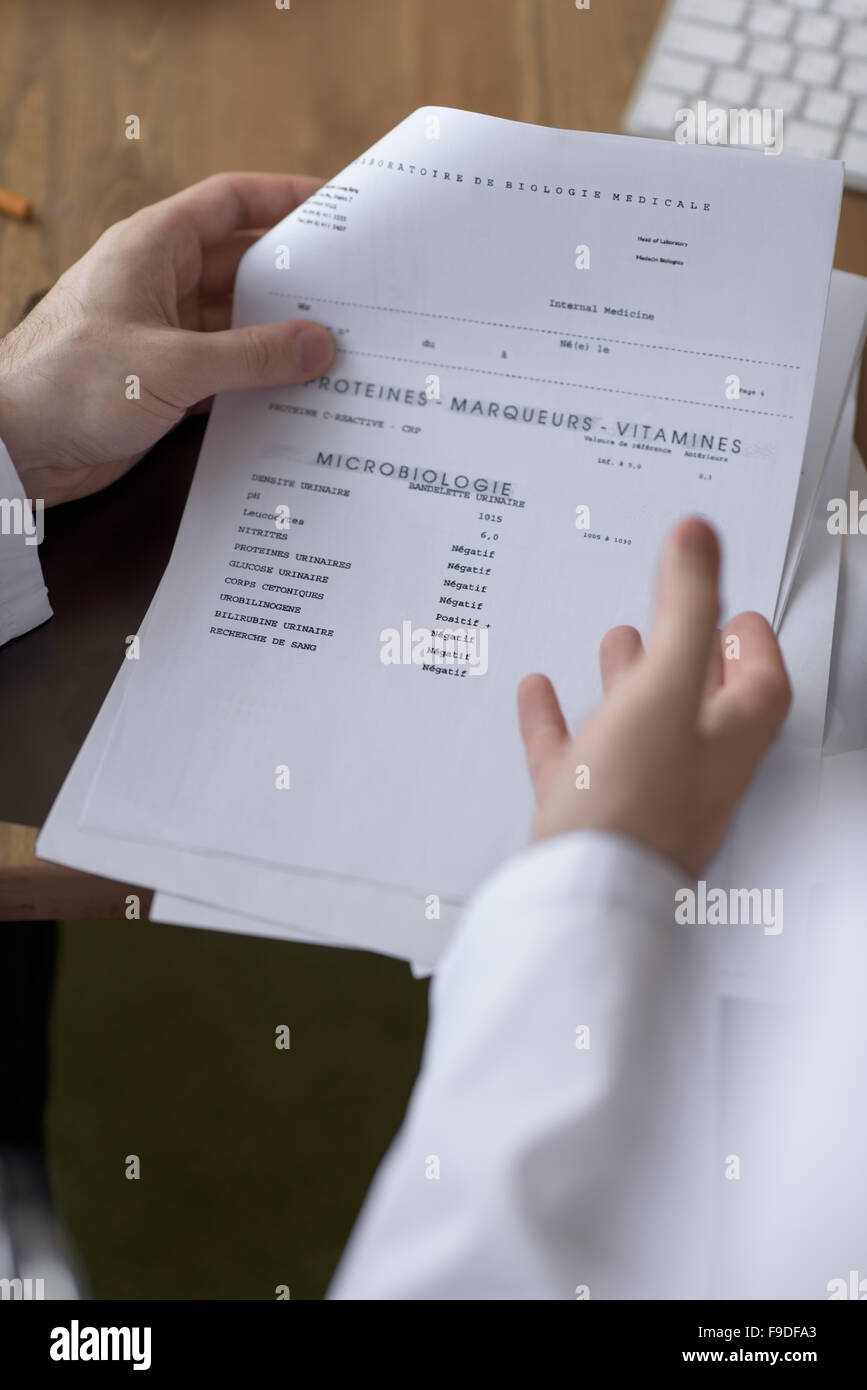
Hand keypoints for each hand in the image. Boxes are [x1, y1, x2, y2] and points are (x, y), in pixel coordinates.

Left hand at [0, 172, 335, 506]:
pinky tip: (298, 391)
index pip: (228, 202)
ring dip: (280, 337)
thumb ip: (253, 355)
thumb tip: (319, 345)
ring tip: (339, 347)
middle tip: (355, 290)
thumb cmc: (70, 384)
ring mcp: (161, 333)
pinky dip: (258, 379)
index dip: (282, 197)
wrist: (15, 446)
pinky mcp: (162, 380)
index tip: (335, 204)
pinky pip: (225, 370)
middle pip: (242, 265)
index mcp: (153, 248)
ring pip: (236, 323)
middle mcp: (159, 283)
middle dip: (295, 279)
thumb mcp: (174, 364)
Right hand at [518, 519, 790, 875]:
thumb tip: (699, 535)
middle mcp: (692, 769)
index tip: (736, 607)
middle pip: (702, 702)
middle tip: (680, 616)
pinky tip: (538, 697)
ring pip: (638, 727)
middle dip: (688, 651)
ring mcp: (639, 795)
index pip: (761, 683)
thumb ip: (682, 607)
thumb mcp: (663, 685)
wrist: (581, 897)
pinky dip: (559, 721)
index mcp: (727, 739)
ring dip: (628, 680)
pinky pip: (576, 757)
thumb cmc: (634, 806)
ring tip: (614, 643)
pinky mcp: (589, 816)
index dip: (752, 642)